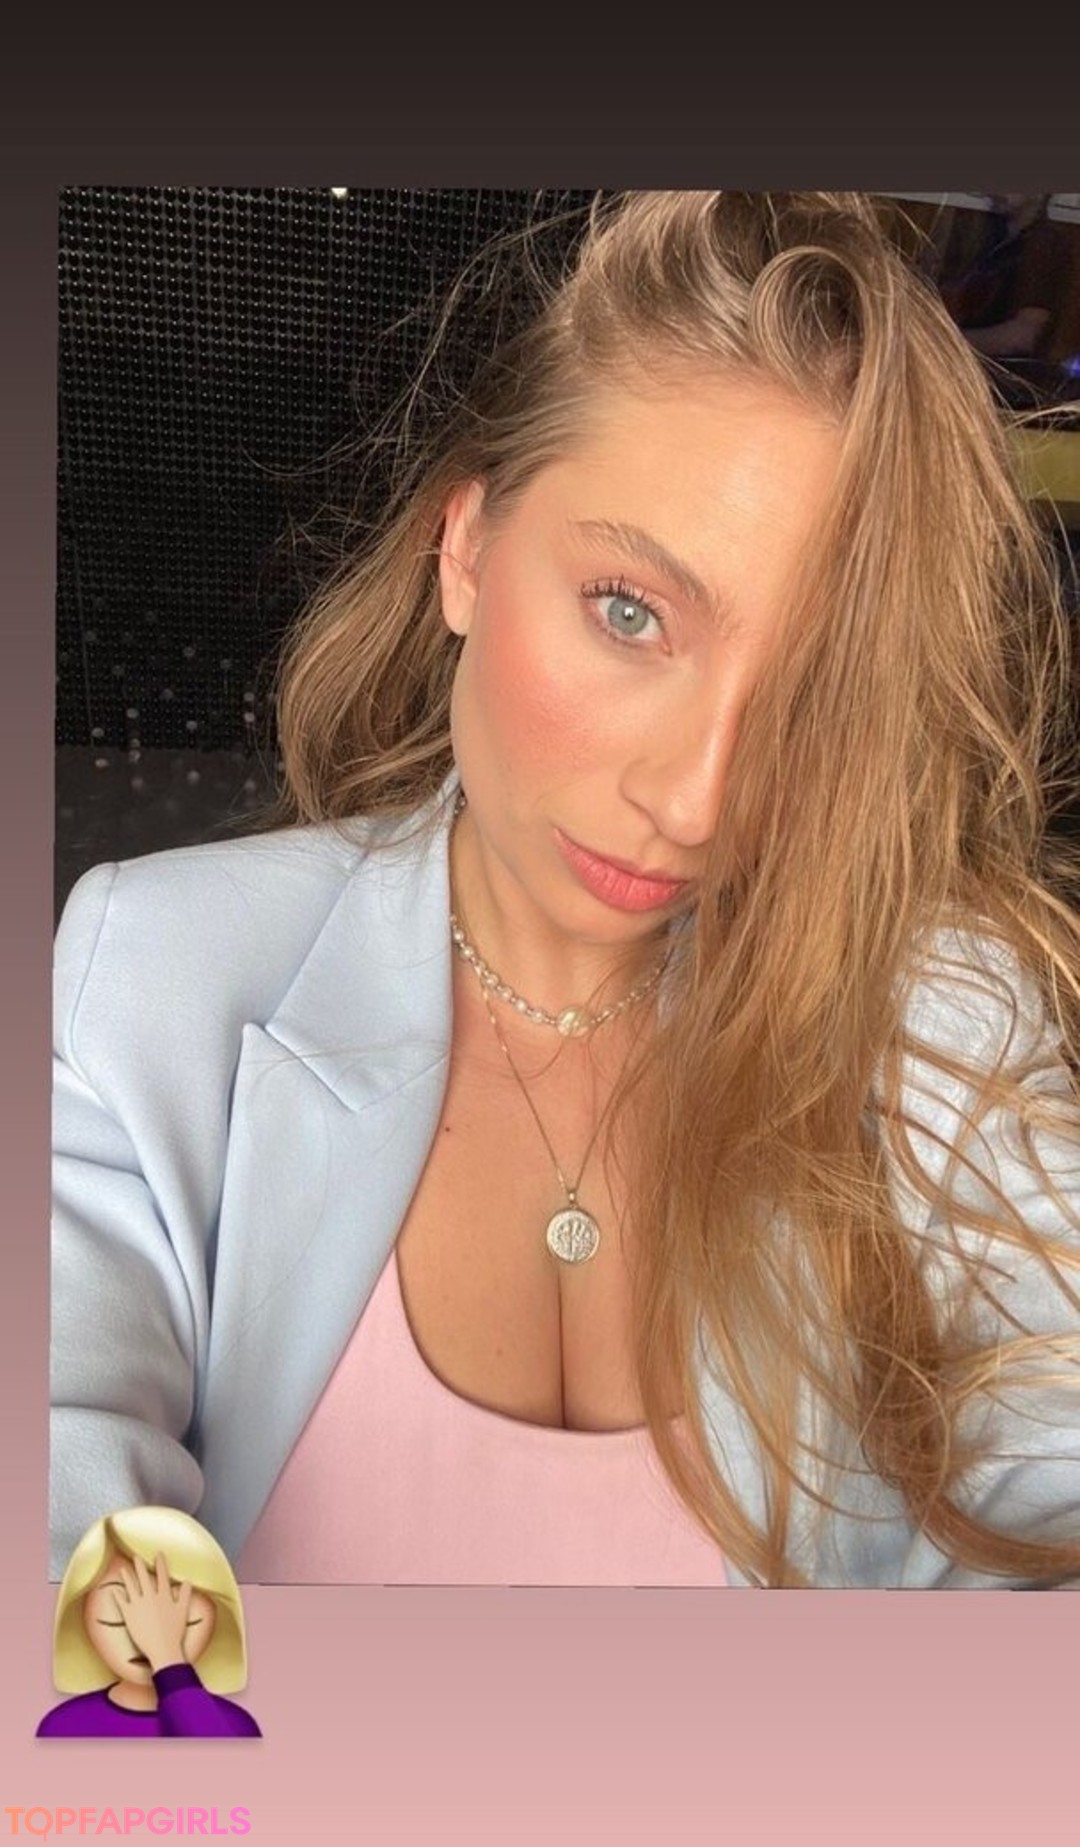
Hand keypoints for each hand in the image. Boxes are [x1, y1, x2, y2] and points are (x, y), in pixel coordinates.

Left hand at [109, 1552, 194, 1674]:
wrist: (162, 1649)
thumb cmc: (174, 1632)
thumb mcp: (183, 1612)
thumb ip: (185, 1595)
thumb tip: (187, 1581)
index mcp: (164, 1596)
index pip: (162, 1575)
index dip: (160, 1563)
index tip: (158, 1554)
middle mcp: (151, 1597)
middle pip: (144, 1578)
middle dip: (140, 1566)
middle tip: (135, 1557)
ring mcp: (138, 1606)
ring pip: (131, 1587)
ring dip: (127, 1577)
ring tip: (123, 1569)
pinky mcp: (129, 1616)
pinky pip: (121, 1602)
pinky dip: (117, 1596)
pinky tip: (114, 1590)